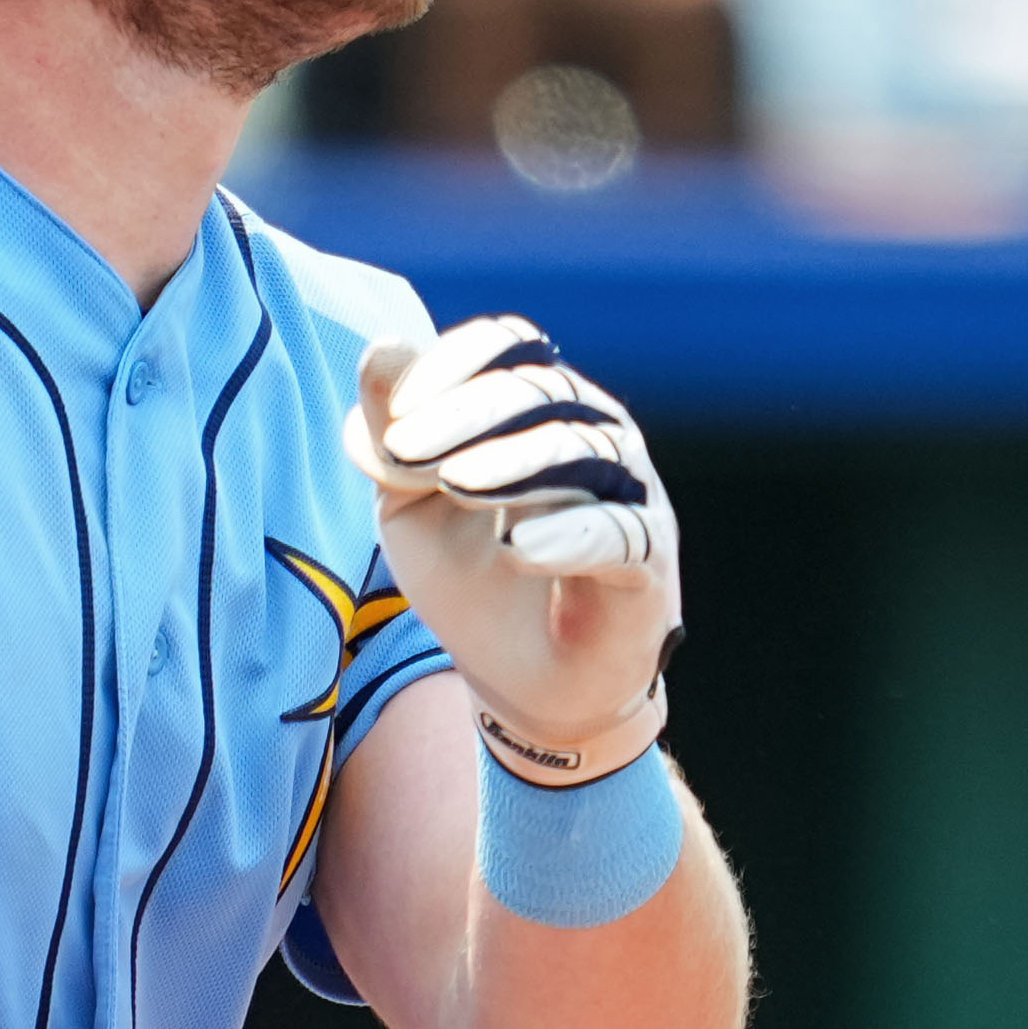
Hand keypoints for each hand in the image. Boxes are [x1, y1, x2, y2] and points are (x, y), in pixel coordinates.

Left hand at [351, 315, 684, 772]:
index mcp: (540, 409)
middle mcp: (596, 435)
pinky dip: (570, 535)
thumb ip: (391, 439)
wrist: (524, 681)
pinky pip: (621, 534)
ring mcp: (631, 495)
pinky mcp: (649, 561)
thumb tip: (378, 352)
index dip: (454, 363)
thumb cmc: (473, 580)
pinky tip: (518, 549)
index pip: (510, 347)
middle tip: (405, 449)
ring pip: (585, 450)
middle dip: (468, 413)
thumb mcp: (412, 508)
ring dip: (515, 463)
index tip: (393, 407)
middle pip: (545, 390)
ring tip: (455, 483)